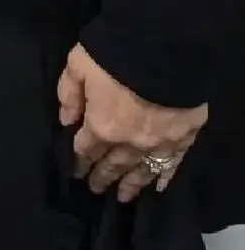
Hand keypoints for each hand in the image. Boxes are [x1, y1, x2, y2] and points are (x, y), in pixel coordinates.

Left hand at [59, 43, 207, 198]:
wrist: (163, 51)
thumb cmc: (113, 56)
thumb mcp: (77, 67)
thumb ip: (69, 95)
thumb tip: (65, 121)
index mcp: (102, 126)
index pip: (86, 149)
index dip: (79, 161)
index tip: (75, 172)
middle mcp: (129, 143)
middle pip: (112, 164)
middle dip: (102, 177)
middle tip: (95, 189)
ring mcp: (159, 144)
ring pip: (141, 171)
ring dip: (130, 185)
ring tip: (122, 197)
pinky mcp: (183, 139)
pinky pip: (172, 166)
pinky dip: (164, 178)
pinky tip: (158, 188)